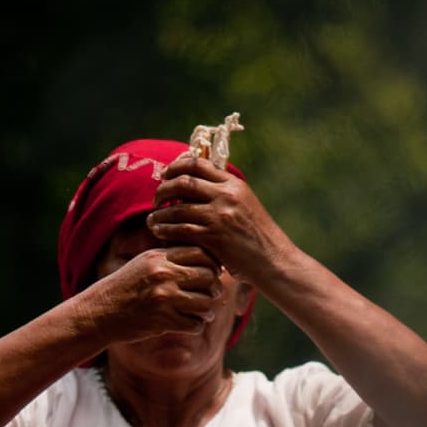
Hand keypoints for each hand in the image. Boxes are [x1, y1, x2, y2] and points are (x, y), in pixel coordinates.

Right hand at [89, 243, 223, 343]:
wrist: (102, 311)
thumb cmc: (127, 287)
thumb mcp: (146, 263)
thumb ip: (172, 258)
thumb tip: (207, 260)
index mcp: (160, 257)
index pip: (201, 254)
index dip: (212, 265)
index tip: (212, 274)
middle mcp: (163, 274)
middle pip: (207, 277)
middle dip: (214, 288)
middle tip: (212, 295)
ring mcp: (163, 298)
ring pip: (205, 303)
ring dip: (208, 310)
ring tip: (203, 313)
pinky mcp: (163, 321)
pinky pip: (195, 324)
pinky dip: (196, 326)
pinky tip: (190, 324)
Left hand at [147, 157, 291, 287]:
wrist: (274, 262)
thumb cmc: (259, 239)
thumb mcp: (245, 207)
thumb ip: (224, 196)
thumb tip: (196, 189)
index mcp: (234, 184)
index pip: (198, 164)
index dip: (176, 166)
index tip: (166, 176)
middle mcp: (227, 195)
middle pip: (184, 181)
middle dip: (164, 188)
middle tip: (156, 199)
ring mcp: (220, 215)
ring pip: (179, 206)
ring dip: (161, 213)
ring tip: (152, 220)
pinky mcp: (215, 236)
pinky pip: (182, 229)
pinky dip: (166, 229)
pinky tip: (159, 233)